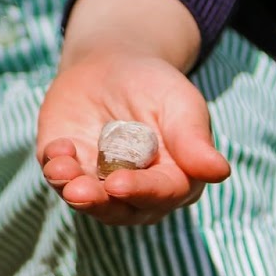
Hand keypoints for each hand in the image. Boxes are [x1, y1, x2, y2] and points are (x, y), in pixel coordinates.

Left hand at [39, 0, 230, 225]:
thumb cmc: (157, 86)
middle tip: (81, 190)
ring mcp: (100, 185)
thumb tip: (220, 172)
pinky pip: (60, 179)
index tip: (119, 184)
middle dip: (100, 202)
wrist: (114, 65)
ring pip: (88, 202)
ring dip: (72, 190)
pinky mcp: (70, 171)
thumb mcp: (179, 103)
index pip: (162, 194)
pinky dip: (55, 167)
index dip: (141, 191)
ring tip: (62, 169)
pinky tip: (59, 147)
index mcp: (176, 179)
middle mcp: (138, 193)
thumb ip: (194, 139)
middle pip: (122, 210)